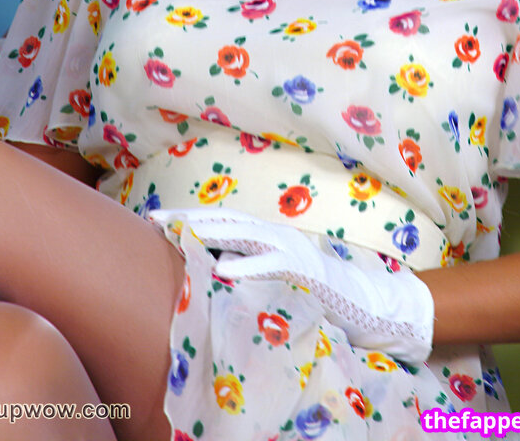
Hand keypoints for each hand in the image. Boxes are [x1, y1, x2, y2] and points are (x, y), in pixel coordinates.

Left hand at [150, 208, 433, 364]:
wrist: (365, 302)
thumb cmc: (316, 292)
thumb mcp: (277, 273)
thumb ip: (249, 263)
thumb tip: (210, 264)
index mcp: (267, 234)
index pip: (221, 220)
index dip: (189, 216)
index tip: (155, 218)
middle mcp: (276, 234)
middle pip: (224, 221)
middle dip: (188, 218)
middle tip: (154, 219)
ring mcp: (290, 250)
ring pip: (242, 235)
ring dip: (209, 232)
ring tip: (179, 231)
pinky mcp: (304, 271)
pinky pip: (270, 266)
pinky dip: (245, 265)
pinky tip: (220, 269)